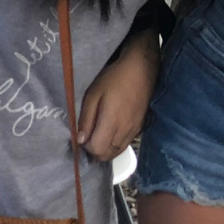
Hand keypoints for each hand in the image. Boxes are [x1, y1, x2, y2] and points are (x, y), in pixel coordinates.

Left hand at [76, 34, 158, 161]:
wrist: (142, 68)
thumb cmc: (114, 78)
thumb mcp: (93, 94)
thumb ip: (86, 119)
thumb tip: (81, 140)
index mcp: (112, 122)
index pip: (97, 149)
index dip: (86, 147)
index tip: (82, 136)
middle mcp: (125, 130)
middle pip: (107, 155)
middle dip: (95, 151)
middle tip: (89, 138)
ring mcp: (135, 129)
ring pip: (118, 151)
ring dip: (106, 150)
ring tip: (99, 136)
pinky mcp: (141, 126)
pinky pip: (126, 143)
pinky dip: (116, 144)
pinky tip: (112, 132)